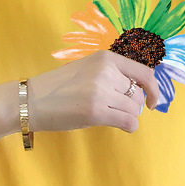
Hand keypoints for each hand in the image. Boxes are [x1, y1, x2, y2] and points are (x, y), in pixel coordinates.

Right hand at [26, 51, 158, 133]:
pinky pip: (128, 122)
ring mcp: (100, 91)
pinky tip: (120, 126)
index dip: (153, 89)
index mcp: (105, 58)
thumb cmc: (60, 88)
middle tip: (112, 109)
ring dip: (126, 116)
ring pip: (134, 110)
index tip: (152, 101)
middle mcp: (106, 72)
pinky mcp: (95, 111)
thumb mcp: (88, 70)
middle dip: (130, 106)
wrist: (31, 100)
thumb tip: (144, 92)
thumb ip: (113, 75)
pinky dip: (128, 127)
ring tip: (106, 115)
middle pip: (138, 95)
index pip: (145, 73)